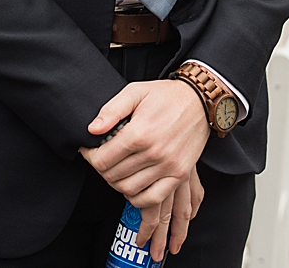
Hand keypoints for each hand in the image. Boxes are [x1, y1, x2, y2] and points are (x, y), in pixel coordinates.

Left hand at [79, 80, 208, 248]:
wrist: (199, 102)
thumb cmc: (164, 95)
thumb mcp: (134, 92)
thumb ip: (110, 111)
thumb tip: (91, 129)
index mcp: (139, 133)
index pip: (102, 159)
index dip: (90, 157)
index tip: (88, 150)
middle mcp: (154, 153)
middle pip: (113, 176)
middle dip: (101, 169)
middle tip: (100, 159)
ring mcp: (168, 167)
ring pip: (130, 189)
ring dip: (116, 183)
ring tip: (114, 170)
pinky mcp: (179, 174)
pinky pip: (153, 197)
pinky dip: (138, 197)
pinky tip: (131, 186)